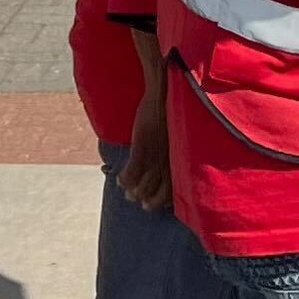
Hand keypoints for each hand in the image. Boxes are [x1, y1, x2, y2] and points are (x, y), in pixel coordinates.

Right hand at [117, 94, 171, 214]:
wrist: (163, 96)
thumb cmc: (172, 112)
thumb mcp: (178, 135)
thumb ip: (175, 150)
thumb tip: (169, 158)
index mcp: (179, 160)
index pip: (173, 190)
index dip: (162, 200)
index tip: (155, 202)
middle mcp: (168, 163)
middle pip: (157, 193)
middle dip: (146, 199)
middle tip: (137, 199)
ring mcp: (155, 158)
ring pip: (142, 186)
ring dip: (133, 191)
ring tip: (127, 192)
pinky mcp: (141, 150)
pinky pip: (131, 174)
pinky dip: (124, 179)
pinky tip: (119, 180)